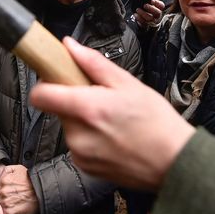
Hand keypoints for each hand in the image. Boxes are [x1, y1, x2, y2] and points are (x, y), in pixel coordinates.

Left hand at [0, 165, 38, 213]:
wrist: (43, 192)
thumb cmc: (32, 180)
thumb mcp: (18, 169)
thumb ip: (7, 170)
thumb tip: (1, 173)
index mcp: (3, 180)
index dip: (3, 190)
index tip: (11, 191)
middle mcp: (3, 191)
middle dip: (4, 198)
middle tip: (15, 197)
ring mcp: (5, 202)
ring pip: (0, 207)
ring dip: (7, 206)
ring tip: (17, 203)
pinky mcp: (9, 212)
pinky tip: (18, 208)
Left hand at [29, 37, 194, 190]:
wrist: (173, 162)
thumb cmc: (156, 123)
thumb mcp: (128, 83)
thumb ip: (93, 63)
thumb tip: (69, 46)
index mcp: (87, 109)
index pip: (40, 95)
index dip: (46, 81)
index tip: (58, 76)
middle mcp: (78, 134)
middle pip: (57, 107)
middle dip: (72, 99)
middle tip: (99, 97)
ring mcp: (80, 153)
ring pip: (68, 125)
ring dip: (82, 118)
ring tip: (110, 118)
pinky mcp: (85, 166)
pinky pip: (77, 143)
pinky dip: (89, 136)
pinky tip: (112, 135)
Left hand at [134, 0, 164, 27]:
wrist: (147, 21)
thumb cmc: (147, 10)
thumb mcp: (149, 5)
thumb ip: (148, 0)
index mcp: (159, 9)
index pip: (161, 5)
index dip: (157, 3)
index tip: (151, 0)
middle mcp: (157, 16)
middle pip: (158, 13)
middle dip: (151, 8)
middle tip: (145, 5)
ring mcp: (152, 21)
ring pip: (150, 18)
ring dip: (143, 13)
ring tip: (137, 9)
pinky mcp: (147, 25)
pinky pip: (144, 23)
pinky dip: (139, 19)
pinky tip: (136, 15)